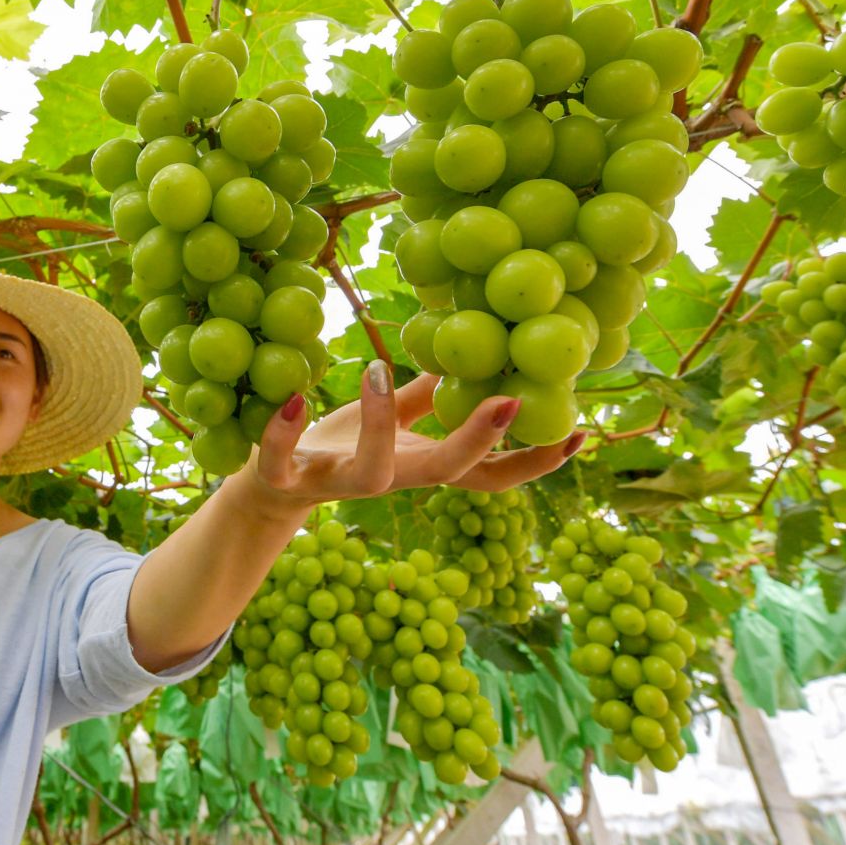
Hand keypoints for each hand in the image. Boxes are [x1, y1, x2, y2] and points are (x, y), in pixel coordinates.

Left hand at [233, 362, 583, 509]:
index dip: (533, 460)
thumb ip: (427, 397)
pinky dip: (283, 432)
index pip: (487, 473)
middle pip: (446, 475)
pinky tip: (294, 397)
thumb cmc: (337, 445)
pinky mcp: (286, 480)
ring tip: (377, 371)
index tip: (579, 433)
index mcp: (418, 465)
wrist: (267, 487)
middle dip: (480, 442)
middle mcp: (388, 479)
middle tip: (513, 401)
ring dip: (377, 423)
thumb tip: (473, 357)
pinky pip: (282, 462)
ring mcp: (337, 483)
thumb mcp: (389, 419)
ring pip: (370, 472)